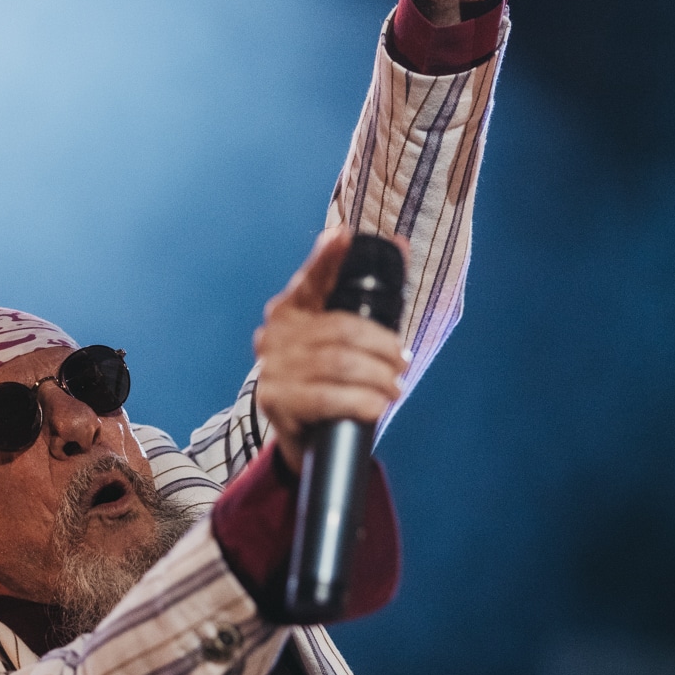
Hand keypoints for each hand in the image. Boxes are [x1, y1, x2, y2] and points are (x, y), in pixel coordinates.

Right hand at [254, 229, 406, 474]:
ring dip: (377, 377)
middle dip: (381, 346)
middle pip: (340, 329)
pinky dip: (360, 401)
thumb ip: (367, 298)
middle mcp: (274, 334)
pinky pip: (326, 397)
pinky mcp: (275, 401)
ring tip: (394, 387)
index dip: (326, 258)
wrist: (305, 437)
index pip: (311, 279)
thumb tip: (400, 245)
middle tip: (402, 361)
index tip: (343, 237)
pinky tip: (376, 405)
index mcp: (290, 310)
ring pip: (338, 363)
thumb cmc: (329, 379)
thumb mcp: (344, 340)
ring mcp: (271, 367)